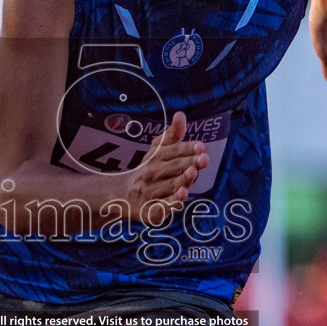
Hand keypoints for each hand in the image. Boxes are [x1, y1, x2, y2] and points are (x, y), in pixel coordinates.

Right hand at [126, 111, 207, 225]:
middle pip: (173, 167)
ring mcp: (150, 193)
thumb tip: (180, 114)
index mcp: (156, 157)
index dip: (187, 149)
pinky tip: (182, 195)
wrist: (122, 195)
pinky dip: (172, 202)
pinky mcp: (151, 211)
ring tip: (193, 172)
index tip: (201, 146)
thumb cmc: (149, 169)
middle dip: (188, 162)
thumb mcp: (158, 150)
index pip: (173, 151)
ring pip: (169, 186)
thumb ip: (172, 134)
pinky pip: (162, 207)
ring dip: (182, 179)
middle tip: (203, 158)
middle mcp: (152, 174)